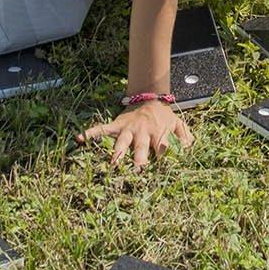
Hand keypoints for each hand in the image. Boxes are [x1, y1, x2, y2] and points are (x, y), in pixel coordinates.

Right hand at [77, 100, 191, 168]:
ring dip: (118, 152)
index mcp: (159, 133)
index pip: (162, 149)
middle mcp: (143, 132)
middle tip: (138, 170)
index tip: (162, 172)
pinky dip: (91, 133)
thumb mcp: (178, 124)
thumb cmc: (164, 117)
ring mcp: (129, 129)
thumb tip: (187, 150)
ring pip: (122, 142)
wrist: (150, 97)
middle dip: (139, 158)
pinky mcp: (117, 125)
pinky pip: (103, 129)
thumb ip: (185, 137)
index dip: (162, 160)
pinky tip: (81, 138)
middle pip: (141, 147)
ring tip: (113, 163)